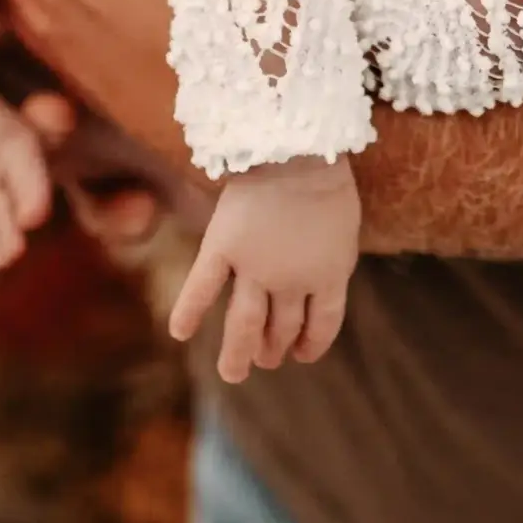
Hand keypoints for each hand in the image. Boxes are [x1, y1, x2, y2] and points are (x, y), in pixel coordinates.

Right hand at [168, 156, 359, 381]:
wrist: (298, 150)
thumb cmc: (327, 182)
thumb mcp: (344, 228)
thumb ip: (332, 260)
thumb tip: (324, 282)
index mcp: (329, 276)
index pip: (322, 325)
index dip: (312, 344)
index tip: (302, 354)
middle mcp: (291, 281)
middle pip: (282, 329)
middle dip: (272, 350)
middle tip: (264, 360)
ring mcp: (254, 267)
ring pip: (244, 323)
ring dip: (238, 352)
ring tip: (233, 373)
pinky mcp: (222, 247)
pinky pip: (203, 286)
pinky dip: (189, 310)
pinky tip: (178, 332)